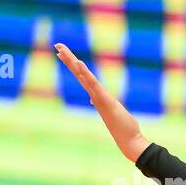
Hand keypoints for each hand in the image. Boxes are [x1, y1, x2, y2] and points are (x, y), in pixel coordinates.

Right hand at [54, 43, 149, 162]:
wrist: (128, 140)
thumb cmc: (122, 127)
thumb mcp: (111, 110)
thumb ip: (102, 103)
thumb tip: (93, 99)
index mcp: (96, 95)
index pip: (82, 76)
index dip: (72, 64)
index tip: (62, 52)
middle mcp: (94, 95)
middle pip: (78, 73)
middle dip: (68, 58)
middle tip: (57, 44)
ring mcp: (98, 98)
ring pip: (83, 77)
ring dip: (73, 63)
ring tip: (62, 50)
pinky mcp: (105, 100)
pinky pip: (94, 85)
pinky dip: (86, 74)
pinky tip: (79, 63)